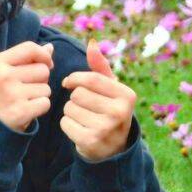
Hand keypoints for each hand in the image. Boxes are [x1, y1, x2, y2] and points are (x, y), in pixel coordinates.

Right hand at [0, 40, 53, 132]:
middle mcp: (3, 76)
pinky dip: (40, 108)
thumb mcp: (2, 71)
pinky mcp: (20, 112)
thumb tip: (50, 47)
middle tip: (25, 88)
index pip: (29, 48)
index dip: (43, 55)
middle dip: (40, 79)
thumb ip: (25, 58)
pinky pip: (45, 103)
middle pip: (42, 70)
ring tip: (24, 100)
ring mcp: (11, 95)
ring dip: (40, 95)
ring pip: (46, 88)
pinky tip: (27, 110)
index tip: (47, 63)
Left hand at [59, 41, 136, 160]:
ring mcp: (105, 128)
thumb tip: (91, 42)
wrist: (113, 148)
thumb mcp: (111, 88)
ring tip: (83, 118)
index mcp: (126, 95)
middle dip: (74, 98)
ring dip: (70, 111)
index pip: (90, 79)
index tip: (69, 82)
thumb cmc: (109, 110)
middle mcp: (119, 112)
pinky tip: (79, 129)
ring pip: (69, 108)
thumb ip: (100, 66)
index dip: (74, 78)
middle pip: (78, 94)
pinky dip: (67, 125)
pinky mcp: (90, 141)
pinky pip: (65, 123)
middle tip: (84, 106)